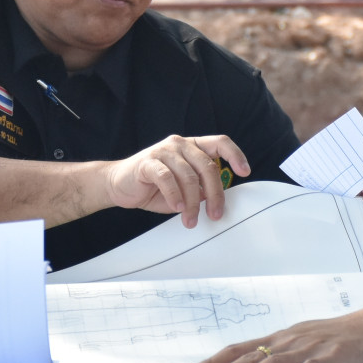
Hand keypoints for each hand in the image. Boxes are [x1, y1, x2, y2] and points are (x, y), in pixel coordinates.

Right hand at [101, 134, 250, 226]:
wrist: (117, 185)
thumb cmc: (153, 187)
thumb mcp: (183, 190)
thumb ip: (200, 190)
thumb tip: (219, 201)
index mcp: (192, 147)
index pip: (220, 143)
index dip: (235, 155)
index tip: (245, 172)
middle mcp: (180, 145)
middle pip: (208, 166)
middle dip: (215, 193)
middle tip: (215, 214)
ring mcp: (163, 151)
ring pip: (188, 176)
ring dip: (192, 203)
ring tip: (190, 220)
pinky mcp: (148, 162)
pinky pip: (167, 178)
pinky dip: (175, 195)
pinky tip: (177, 208)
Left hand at [183, 310, 362, 362]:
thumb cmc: (337, 338)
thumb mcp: (301, 343)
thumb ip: (277, 356)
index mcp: (280, 339)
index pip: (239, 349)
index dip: (214, 362)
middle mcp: (290, 341)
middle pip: (250, 356)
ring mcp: (311, 348)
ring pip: (276, 362)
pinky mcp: (333, 356)